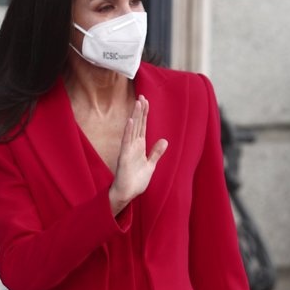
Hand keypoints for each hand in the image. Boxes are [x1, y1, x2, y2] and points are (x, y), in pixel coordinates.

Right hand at [109, 95, 167, 215]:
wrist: (127, 193)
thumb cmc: (136, 181)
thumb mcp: (150, 165)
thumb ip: (156, 153)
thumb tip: (165, 141)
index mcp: (140, 147)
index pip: (142, 126)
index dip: (144, 114)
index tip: (146, 101)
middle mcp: (133, 145)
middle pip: (138, 124)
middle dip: (140, 110)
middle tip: (142, 96)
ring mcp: (128, 150)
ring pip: (132, 129)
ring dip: (135, 116)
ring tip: (137, 103)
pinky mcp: (124, 156)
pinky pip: (126, 141)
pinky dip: (128, 131)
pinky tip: (130, 121)